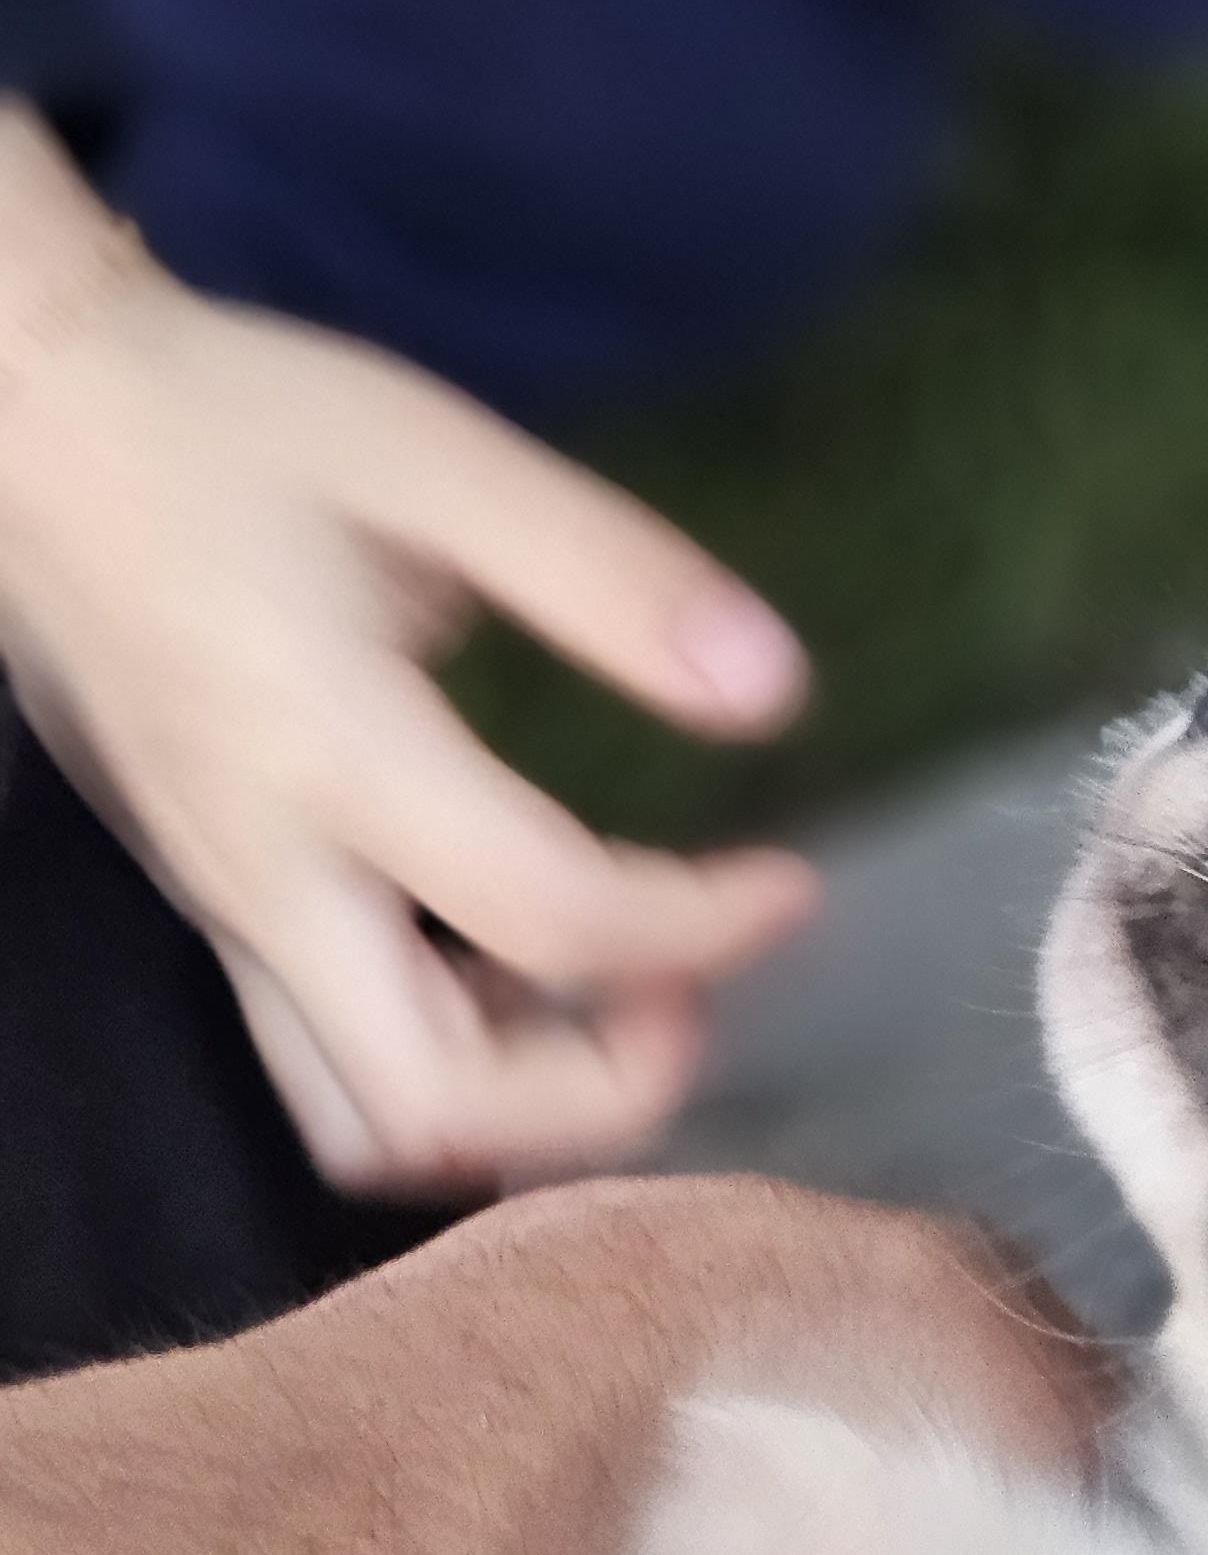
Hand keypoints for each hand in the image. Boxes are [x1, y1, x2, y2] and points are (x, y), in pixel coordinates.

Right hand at [0, 106, 820, 1188]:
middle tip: (684, 989)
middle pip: (443, 1110)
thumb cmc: (232, 427)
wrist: (34, 429)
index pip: (555, 922)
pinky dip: (453, 1080)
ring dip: (523, 1113)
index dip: (704, 933)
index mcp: (331, 754)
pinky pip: (334, 1078)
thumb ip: (607, 575)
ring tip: (614, 1001)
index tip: (785, 886)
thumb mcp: (436, 459)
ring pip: (376, 1127)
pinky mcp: (218, 925)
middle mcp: (268, 878)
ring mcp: (230, 920)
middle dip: (603, 1092)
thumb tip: (772, 688)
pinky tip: (518, 980)